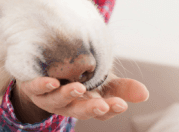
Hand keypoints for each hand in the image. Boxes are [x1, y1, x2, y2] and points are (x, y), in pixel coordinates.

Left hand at [12, 74, 148, 122]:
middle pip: (81, 110)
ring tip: (78, 88)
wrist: (42, 68)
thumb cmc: (77, 76)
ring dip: (69, 95)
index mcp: (87, 103)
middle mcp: (68, 104)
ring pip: (58, 100)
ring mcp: (49, 97)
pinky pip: (36, 88)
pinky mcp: (33, 87)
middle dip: (92, 108)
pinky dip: (43, 85)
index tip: (121, 104)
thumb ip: (122, 87)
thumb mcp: (101, 80)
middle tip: (103, 105)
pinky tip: (51, 82)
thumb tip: (145, 94)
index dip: (111, 109)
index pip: (102, 111)